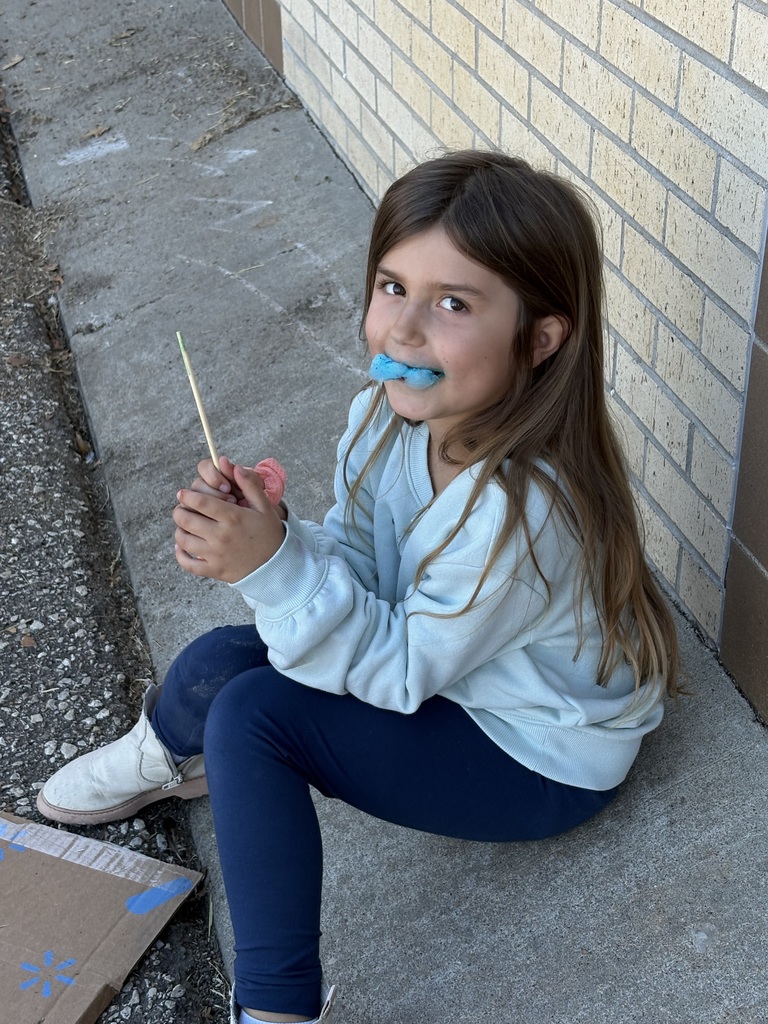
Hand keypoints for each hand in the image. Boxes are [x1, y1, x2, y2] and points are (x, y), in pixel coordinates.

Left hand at [174, 464, 285, 582]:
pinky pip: (188, 564)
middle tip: (182, 508)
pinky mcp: (214, 570)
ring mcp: (216, 554)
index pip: (200, 502)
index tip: (184, 493)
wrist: (277, 565)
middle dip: (180, 510)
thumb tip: (236, 468)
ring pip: (183, 539)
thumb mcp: (264, 507)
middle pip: (186, 519)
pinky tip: (181, 547)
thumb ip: (250, 485)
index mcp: (233, 517)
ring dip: (180, 529)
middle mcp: (221, 535)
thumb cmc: (269, 533)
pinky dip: (180, 555)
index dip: (187, 495)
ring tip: (185, 525)